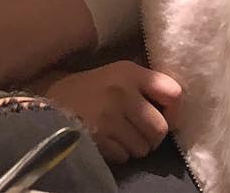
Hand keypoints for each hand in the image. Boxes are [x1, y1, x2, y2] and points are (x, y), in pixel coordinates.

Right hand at [44, 62, 182, 165]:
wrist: (52, 98)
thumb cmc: (94, 88)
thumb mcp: (120, 75)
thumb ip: (146, 85)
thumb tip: (177, 107)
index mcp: (130, 72)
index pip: (173, 92)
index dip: (174, 110)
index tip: (165, 115)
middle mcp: (122, 92)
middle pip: (160, 129)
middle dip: (153, 137)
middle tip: (140, 132)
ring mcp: (109, 116)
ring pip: (144, 148)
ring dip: (135, 147)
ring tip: (120, 135)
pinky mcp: (98, 138)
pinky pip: (125, 157)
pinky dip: (120, 154)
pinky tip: (108, 140)